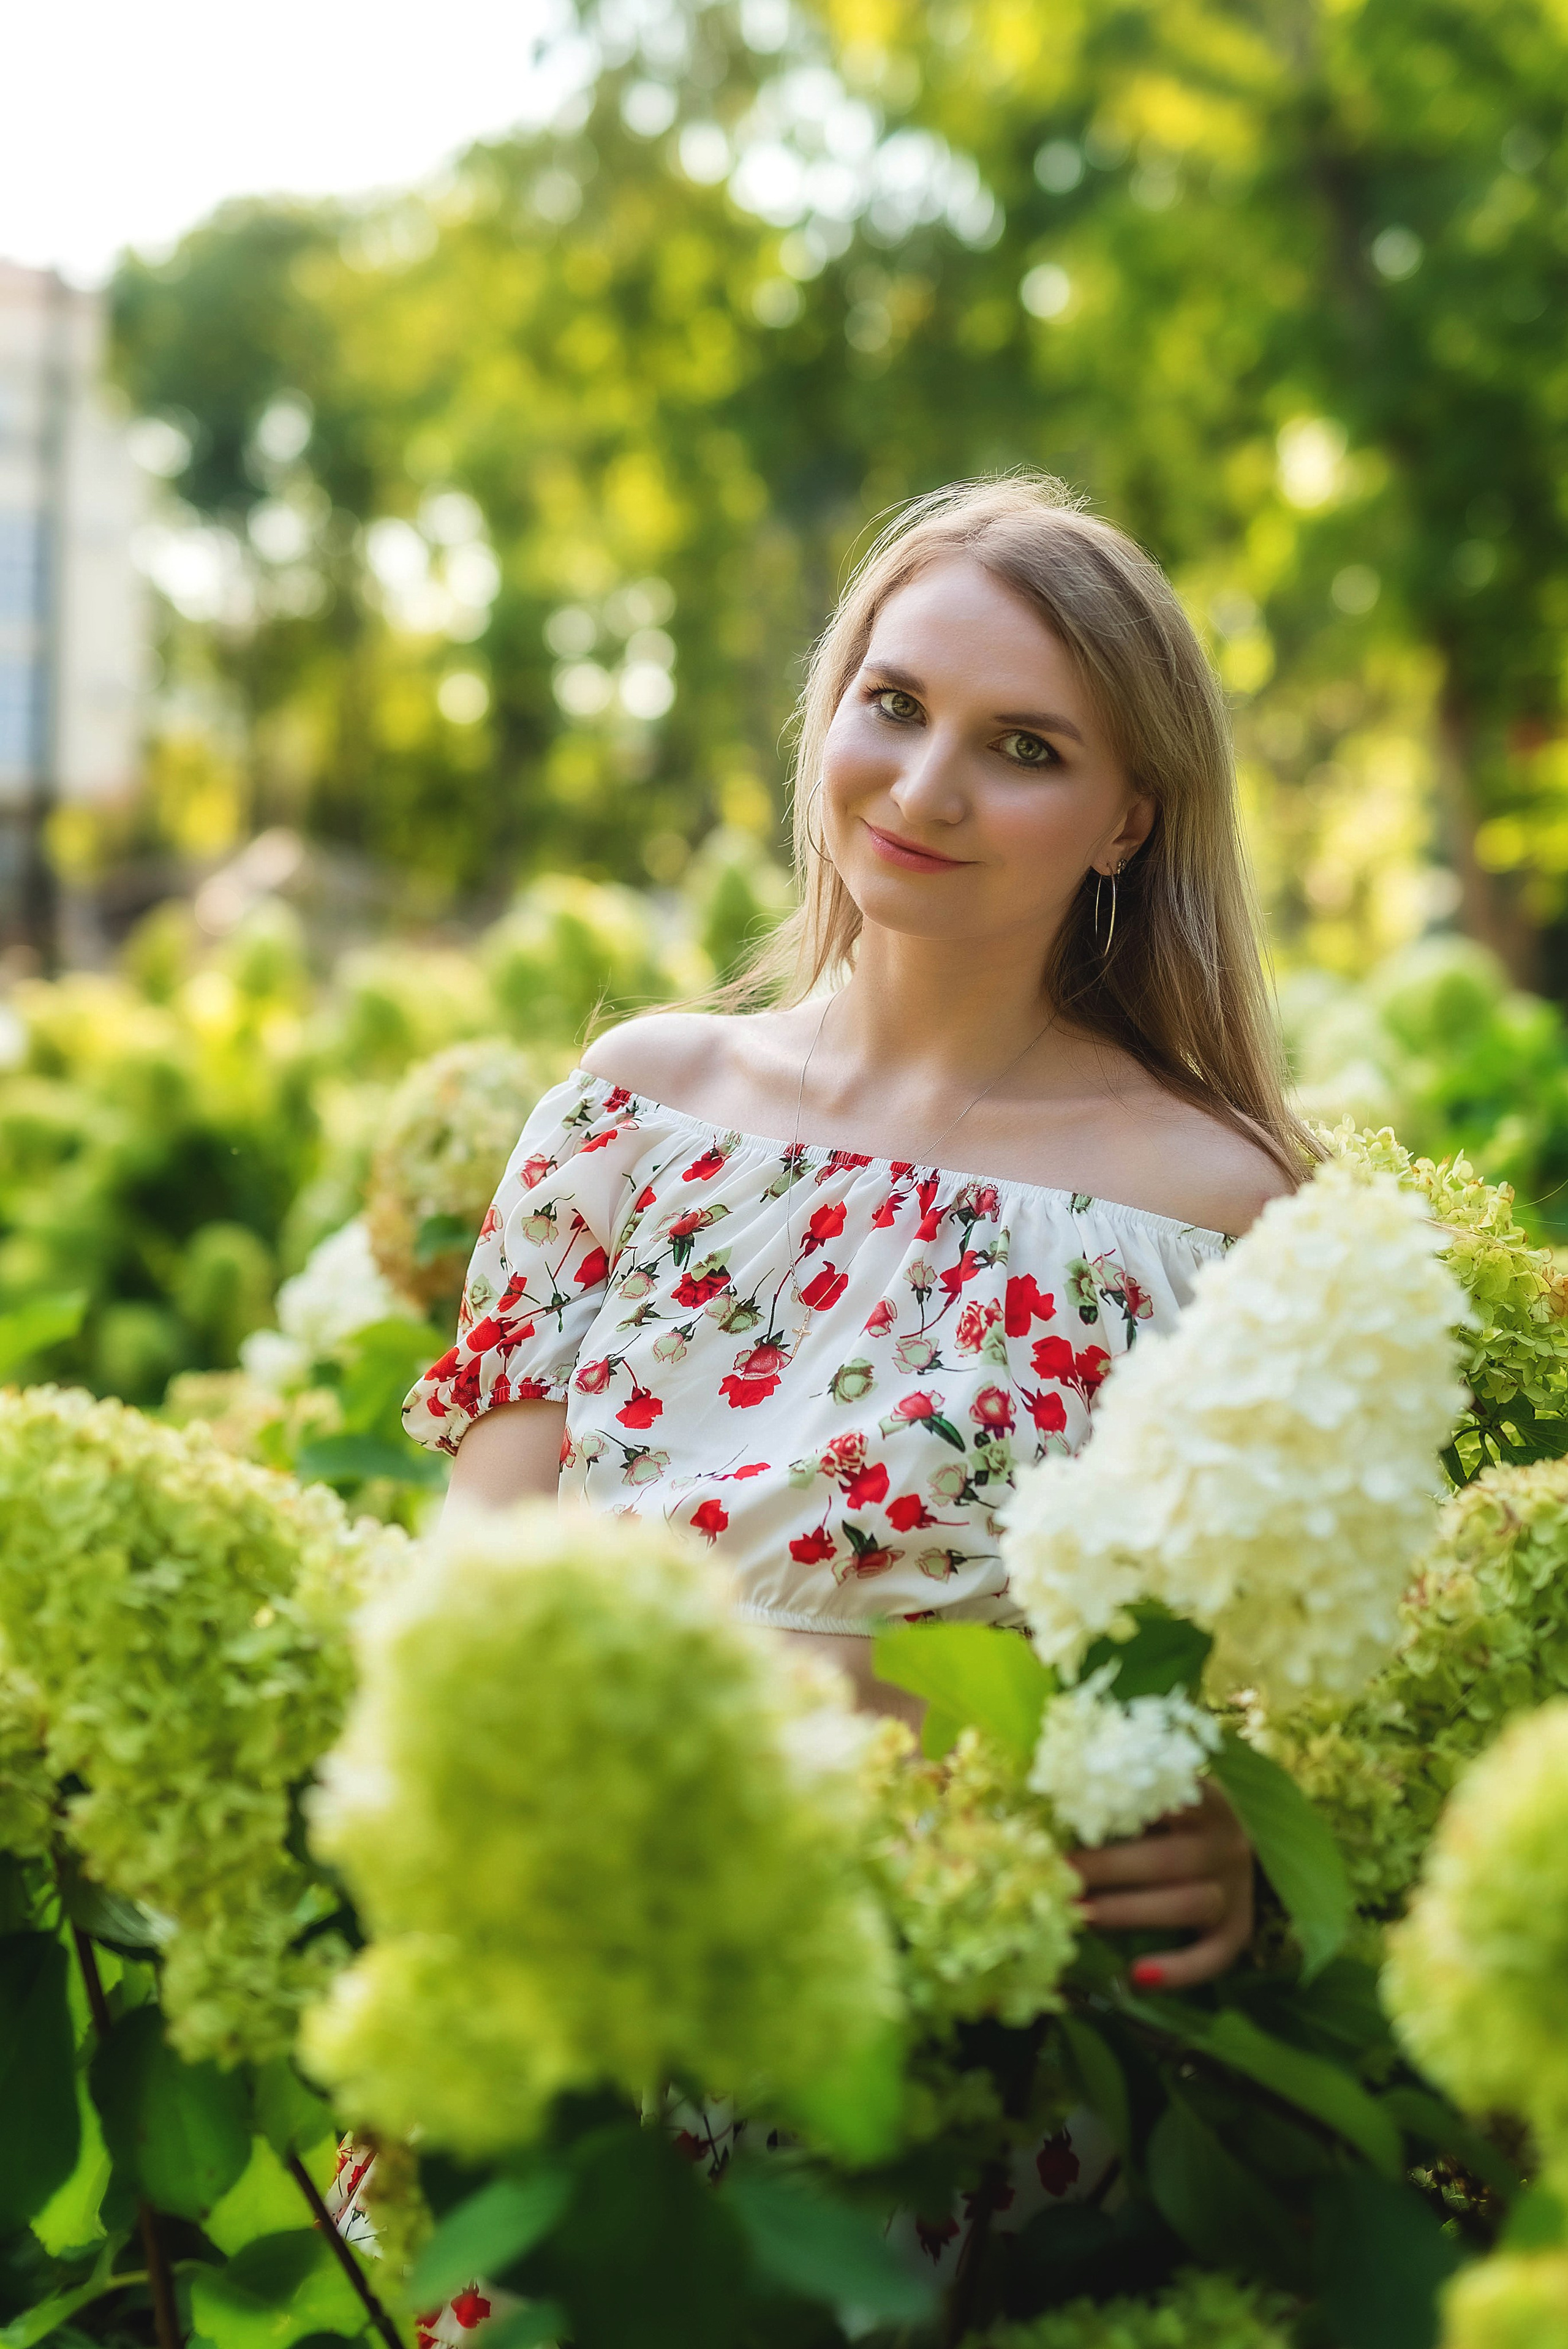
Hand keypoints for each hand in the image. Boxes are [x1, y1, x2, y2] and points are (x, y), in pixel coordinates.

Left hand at [1068, 1778, 1254, 1990]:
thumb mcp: (1159, 1797)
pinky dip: (1179, 1970)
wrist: (1236, 1841)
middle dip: (1108, 1868)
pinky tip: (1136, 1977)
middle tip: (1058, 1875)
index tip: (1074, 1812)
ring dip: (1130, 1912)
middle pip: (1169, 1858)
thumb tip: (1050, 1804)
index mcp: (1205, 1801)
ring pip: (1190, 1904)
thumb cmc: (1178, 1815)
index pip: (1171, 1799)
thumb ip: (1122, 1801)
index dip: (1123, 1808)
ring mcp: (1237, 1888)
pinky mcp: (1239, 1928)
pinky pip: (1215, 1955)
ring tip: (1080, 1916)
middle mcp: (1226, 1843)